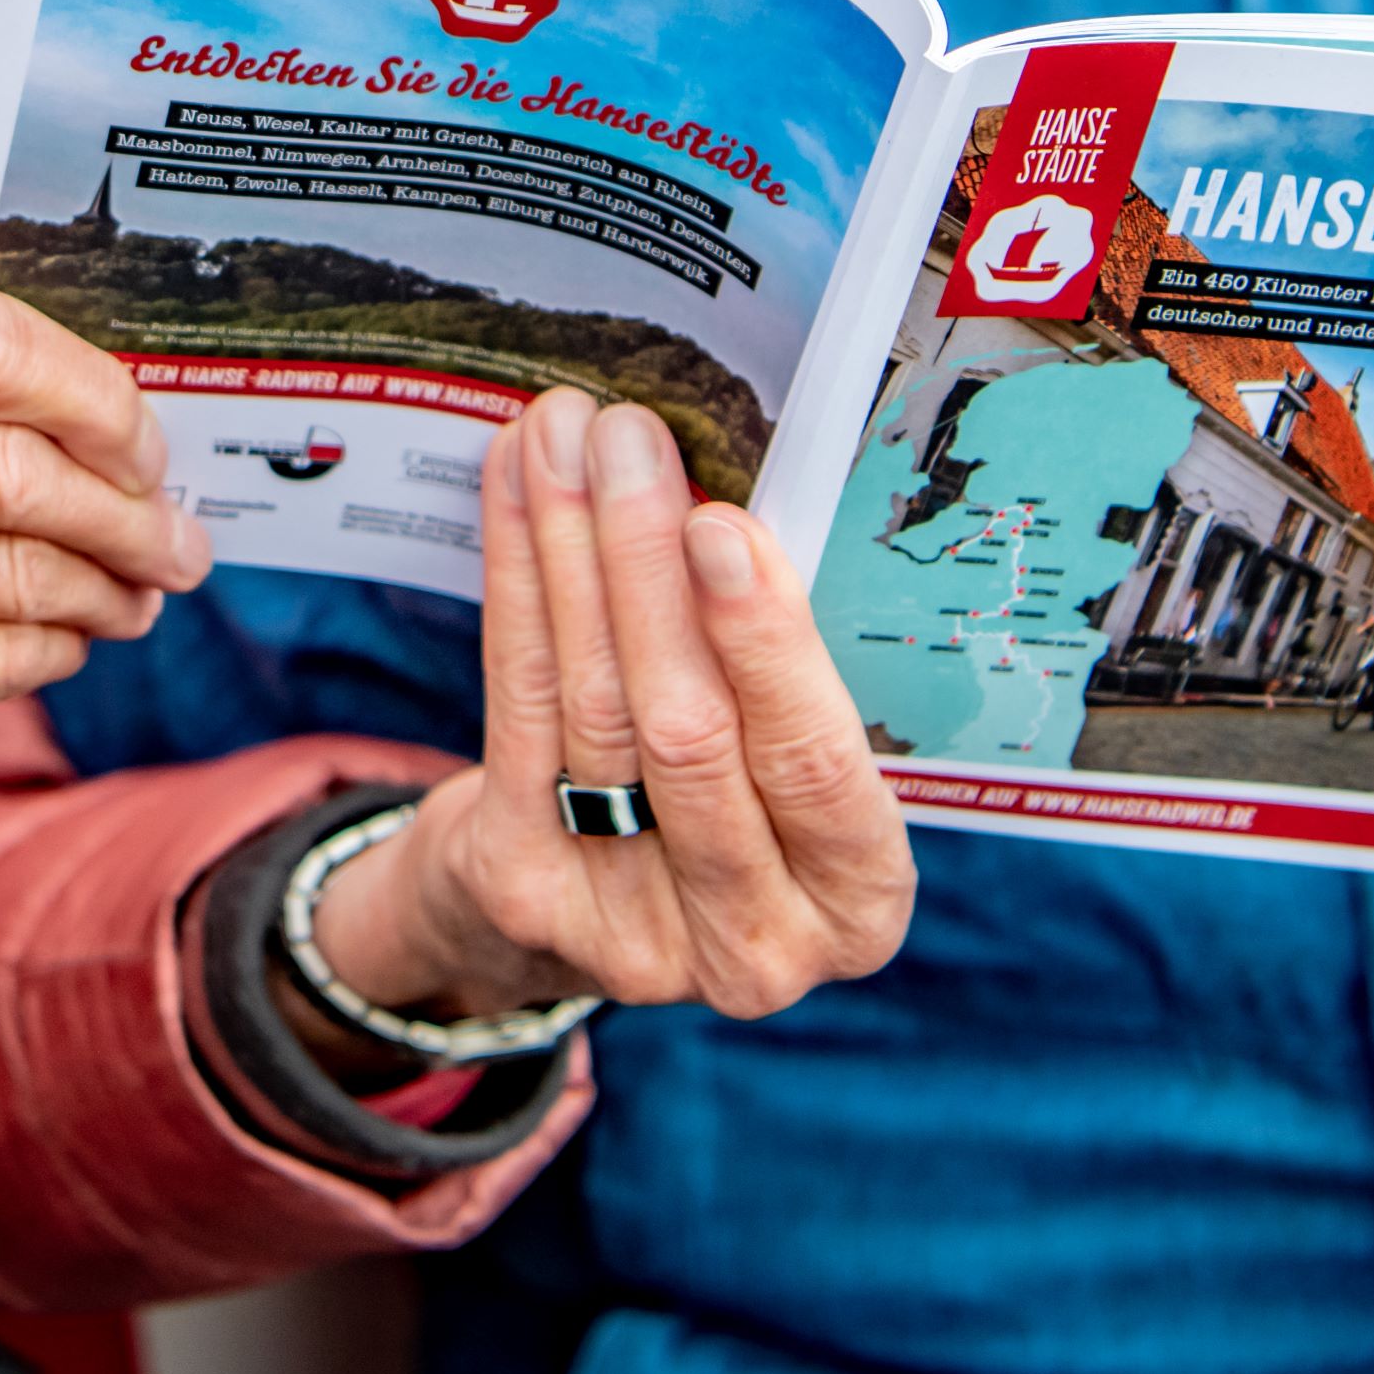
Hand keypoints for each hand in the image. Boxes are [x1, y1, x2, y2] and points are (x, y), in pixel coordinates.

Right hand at [0, 285, 208, 974]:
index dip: (85, 384)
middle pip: (10, 456)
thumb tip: (96, 405)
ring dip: (107, 579)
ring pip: (17, 560)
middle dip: (128, 499)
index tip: (142, 431)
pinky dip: (54, 645)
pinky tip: (63, 641)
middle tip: (176, 530)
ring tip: (139, 590)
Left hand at [297, 390, 911, 1052]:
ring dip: (574, 546)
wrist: (586, 907)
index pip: (815, 767)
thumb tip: (722, 495)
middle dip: (648, 561)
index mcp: (857, 902)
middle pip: (687, 730)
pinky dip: (517, 577)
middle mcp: (755, 940)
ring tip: (566, 434)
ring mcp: (631, 929)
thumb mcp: (785, 758)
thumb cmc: (727, 797)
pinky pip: (519, 703)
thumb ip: (776, 662)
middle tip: (629, 437)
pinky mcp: (527, 889)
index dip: (763, 646)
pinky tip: (516, 489)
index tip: (721, 526)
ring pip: (596, 704)